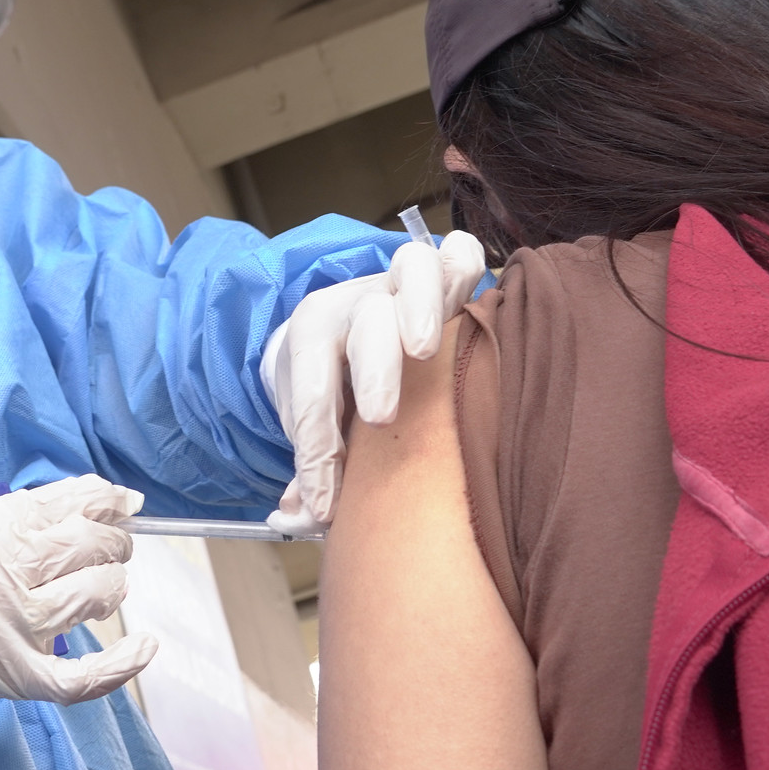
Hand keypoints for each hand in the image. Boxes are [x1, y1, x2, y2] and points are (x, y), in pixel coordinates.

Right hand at [0, 475, 158, 748]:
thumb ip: (7, 516)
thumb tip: (74, 507)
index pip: (69, 503)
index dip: (106, 498)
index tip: (123, 500)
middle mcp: (7, 573)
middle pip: (88, 546)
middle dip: (113, 539)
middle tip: (115, 541)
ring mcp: (14, 627)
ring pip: (92, 595)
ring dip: (112, 581)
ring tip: (111, 577)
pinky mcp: (13, 677)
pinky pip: (82, 678)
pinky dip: (121, 664)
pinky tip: (147, 646)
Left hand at [263, 231, 486, 530]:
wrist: (350, 326)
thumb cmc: (337, 384)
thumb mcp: (314, 421)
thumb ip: (310, 468)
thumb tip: (293, 517)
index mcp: (313, 335)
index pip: (311, 391)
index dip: (318, 452)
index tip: (326, 505)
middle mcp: (357, 302)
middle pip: (363, 319)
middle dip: (370, 368)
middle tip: (379, 417)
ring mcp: (402, 284)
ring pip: (411, 269)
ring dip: (418, 308)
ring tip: (424, 351)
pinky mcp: (445, 273)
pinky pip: (461, 252)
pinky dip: (468, 270)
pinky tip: (475, 310)